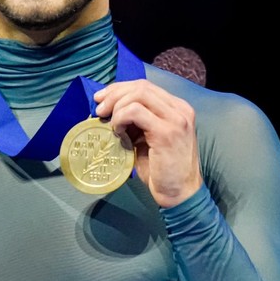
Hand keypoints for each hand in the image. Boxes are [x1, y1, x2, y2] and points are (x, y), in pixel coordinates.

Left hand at [93, 79, 202, 207]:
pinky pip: (136, 111)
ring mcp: (176, 119)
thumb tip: (108, 110)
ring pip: (139, 94)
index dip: (120, 89)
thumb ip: (136, 122)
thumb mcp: (148, 138)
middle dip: (114, 94)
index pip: (146, 86)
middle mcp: (180, 109)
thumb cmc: (162, 170)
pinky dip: (121, 117)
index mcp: (177, 108)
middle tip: (99, 109)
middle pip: (141, 87)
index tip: (101, 98)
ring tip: (110, 124)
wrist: (179, 194)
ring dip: (117, 106)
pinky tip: (118, 131)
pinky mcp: (166, 132)